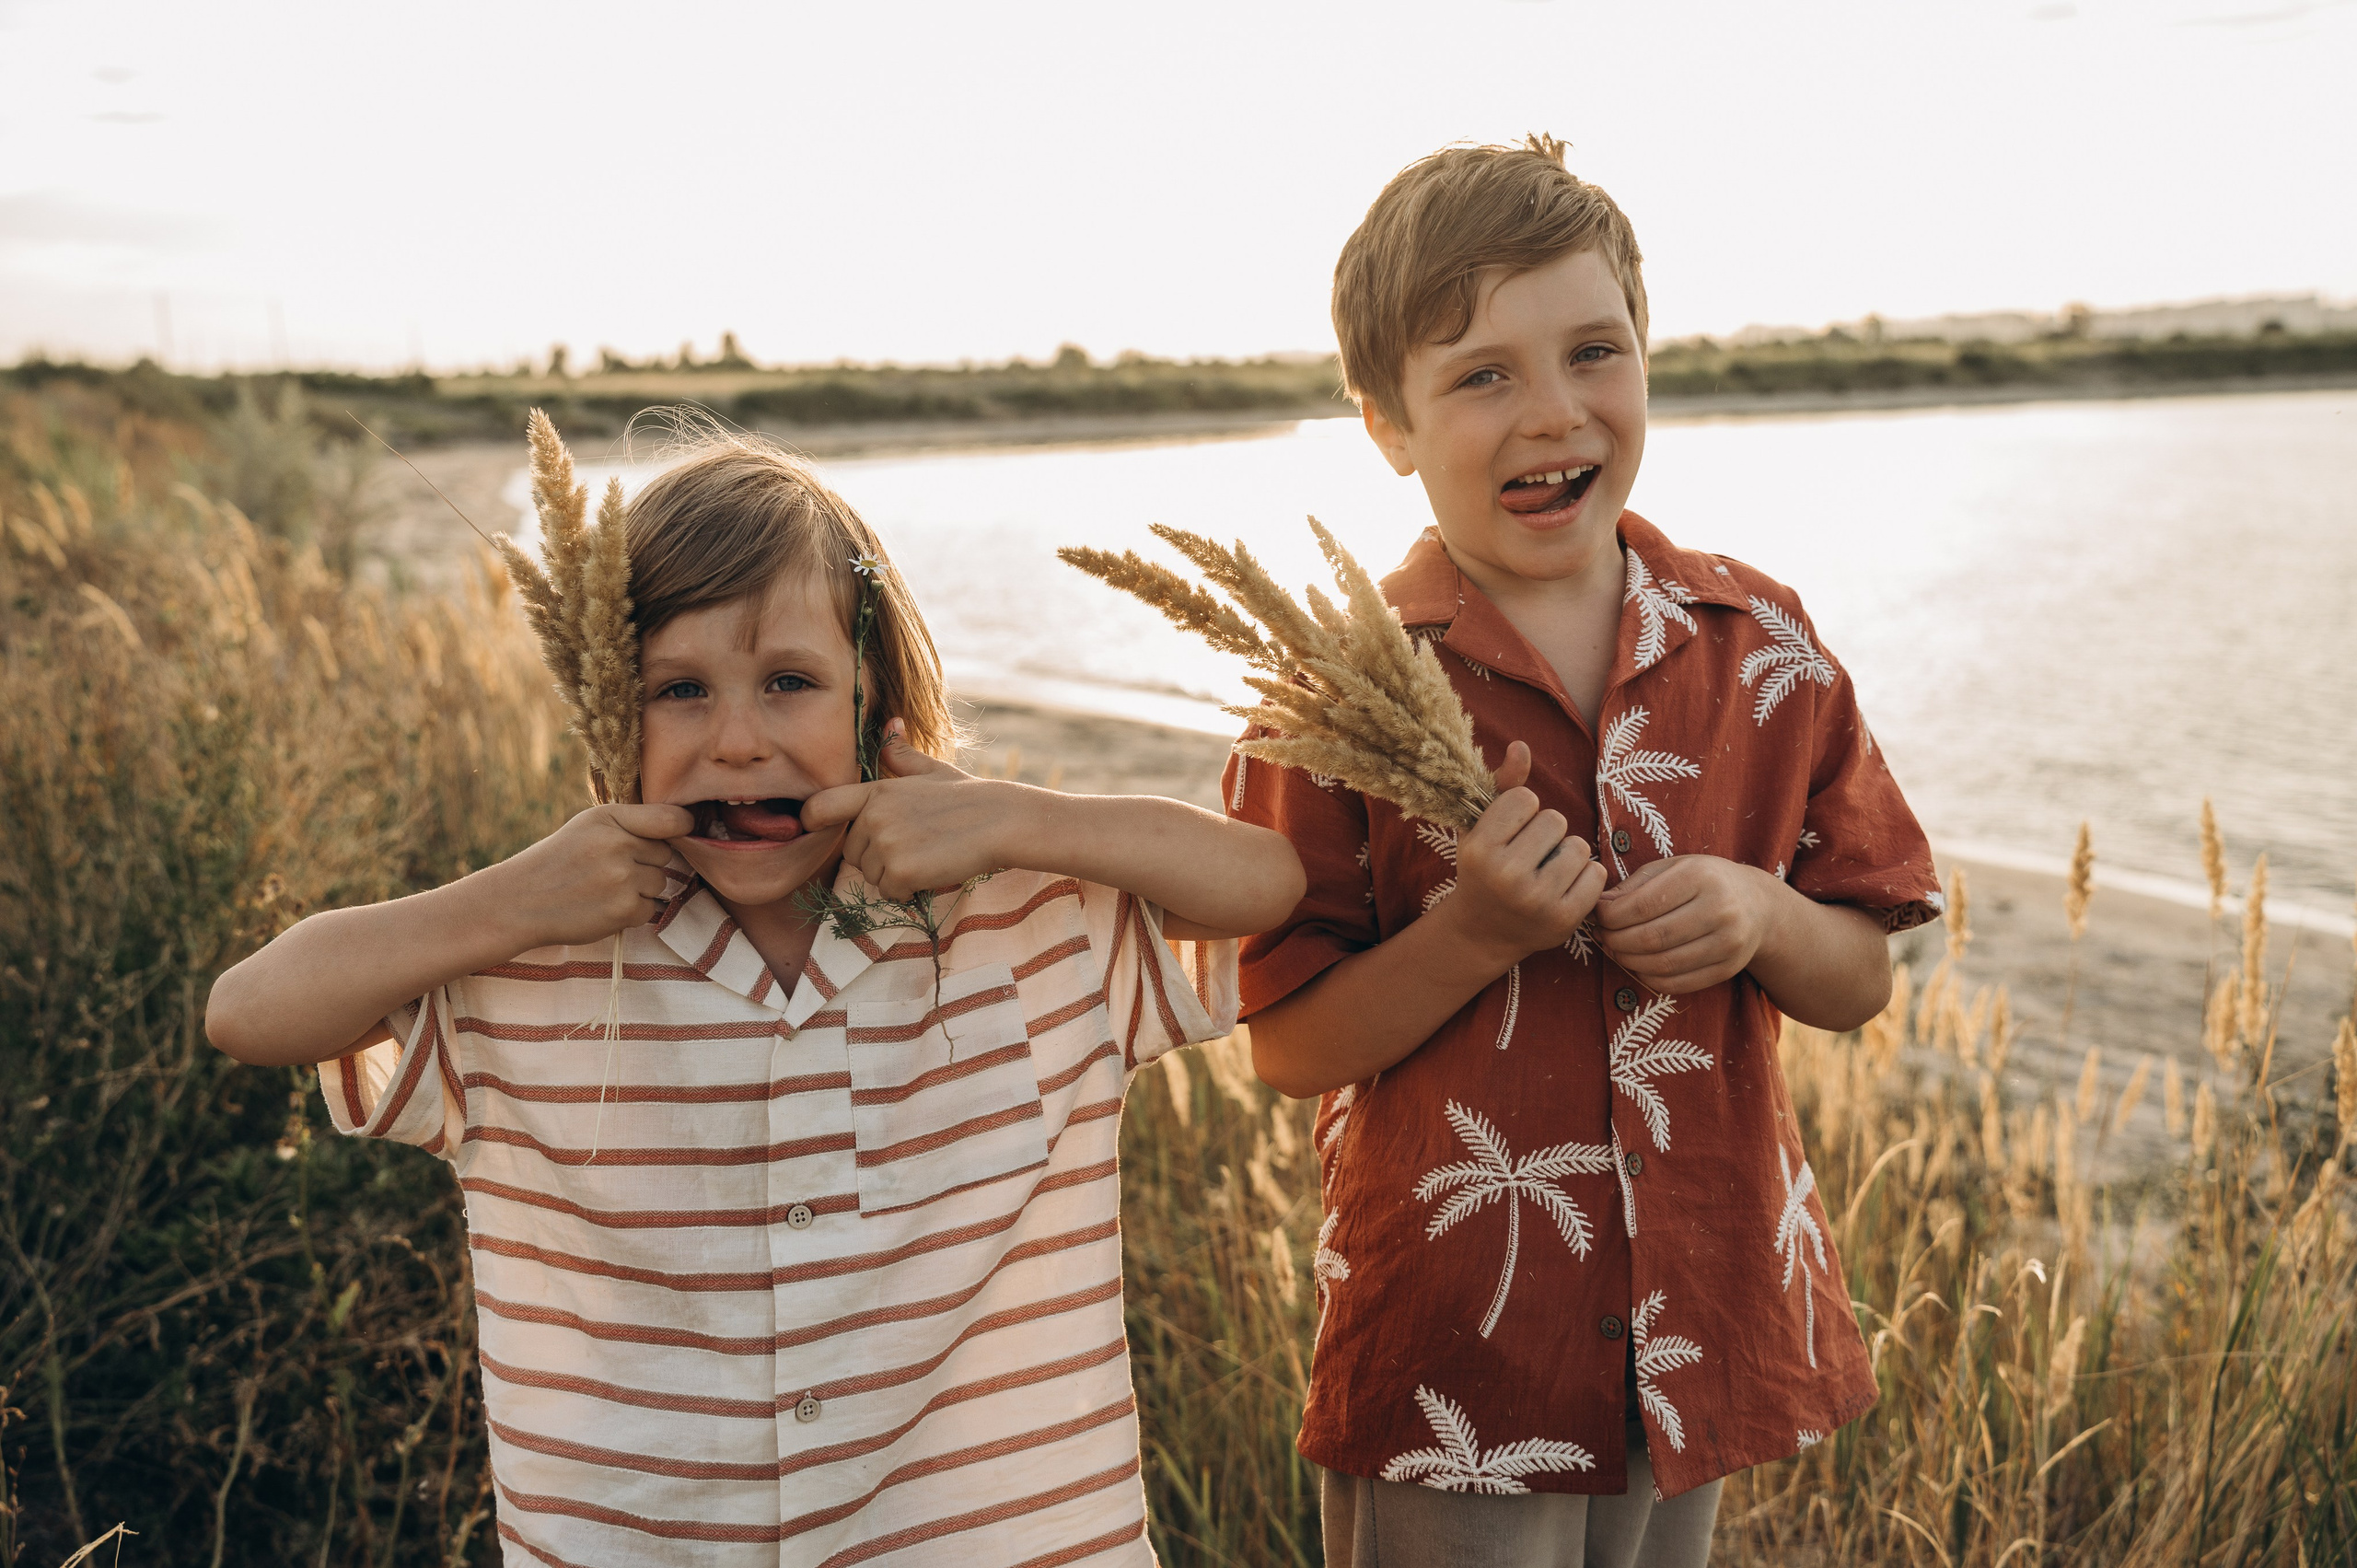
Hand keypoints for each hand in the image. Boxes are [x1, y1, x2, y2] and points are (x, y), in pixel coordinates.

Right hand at [489, 802, 691, 949]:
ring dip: (640, 889)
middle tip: (611, 868)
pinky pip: (651, 909)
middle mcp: (619, 844)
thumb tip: (684, 825)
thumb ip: (632, 821)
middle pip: (666, 855)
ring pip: (660, 883)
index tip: (680, 832)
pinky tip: (604, 906)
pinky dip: (632, 912)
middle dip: (647, 862)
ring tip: (604, 888)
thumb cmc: (560, 859)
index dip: (682, 827)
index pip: (672, 819)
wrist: (520, 901)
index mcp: (610, 817)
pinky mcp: (624, 910)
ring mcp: (623, 879)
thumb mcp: (589, 825)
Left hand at [799, 721, 1027, 901]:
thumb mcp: (931, 770)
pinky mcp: (901, 871)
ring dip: (895, 875)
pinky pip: (890, 892)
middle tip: (914, 846)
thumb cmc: (967, 796)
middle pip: (852, 854)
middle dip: (877, 857)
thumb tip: (891, 723)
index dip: (813, 822)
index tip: (822, 831)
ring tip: (927, 856)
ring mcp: (886, 844)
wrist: (1001, 820)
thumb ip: (901, 755)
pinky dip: (909, 890)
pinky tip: (933, 870)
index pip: (819, 807)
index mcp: (875, 791)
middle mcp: (874, 816)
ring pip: (872, 876)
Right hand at [1430, 740, 1607, 965]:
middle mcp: (1505, 875)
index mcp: (1479, 849)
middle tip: (1529, 856)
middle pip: (1556, 819)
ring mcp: (1536, 900)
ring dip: (1567, 854)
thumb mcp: (1481, 828)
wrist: (1484, 932)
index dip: (1522, 813)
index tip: (1509, 834)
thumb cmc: (1484, 869)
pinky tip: (1563, 889)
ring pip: (1579, 846)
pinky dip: (1585, 877)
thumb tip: (1522, 745)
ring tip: (1546, 872)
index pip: (1525, 799)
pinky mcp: (1564, 920)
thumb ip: (1503, 785)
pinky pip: (1596, 874)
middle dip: (1547, 833)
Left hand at [1593, 855, 1783, 993]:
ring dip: (1628, 961)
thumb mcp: (1673, 868)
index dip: (1611, 916)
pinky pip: (1679, 983)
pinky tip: (1639, 966)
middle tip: (1602, 936)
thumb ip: (1635, 885)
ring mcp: (1728, 943)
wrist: (1757, 904)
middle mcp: (1720, 909)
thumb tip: (1598, 905)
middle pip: (1651, 937)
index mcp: (1701, 876)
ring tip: (1616, 949)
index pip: (1643, 904)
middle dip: (1616, 940)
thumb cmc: (1705, 881)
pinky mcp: (1729, 968)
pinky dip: (1650, 978)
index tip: (1598, 915)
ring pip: (1663, 963)